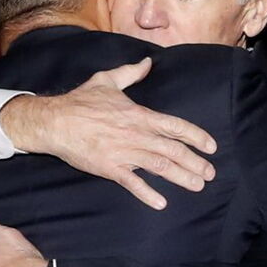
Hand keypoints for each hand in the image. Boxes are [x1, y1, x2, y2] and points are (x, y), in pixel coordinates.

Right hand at [0, 57, 216, 209]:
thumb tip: (148, 63)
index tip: (211, 147)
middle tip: (210, 174)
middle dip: (195, 162)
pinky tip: (161, 203)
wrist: (55, 121)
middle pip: (173, 150)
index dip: (195, 136)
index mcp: (139, 114)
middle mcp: (136, 134)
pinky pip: (132, 183)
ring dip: (181, 177)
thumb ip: (130, 73)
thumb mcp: (106, 80)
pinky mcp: (110, 168)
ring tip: (198, 185)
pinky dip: (147, 194)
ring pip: (159, 166)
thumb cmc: (80, 101)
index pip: (175, 126)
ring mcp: (124, 152)